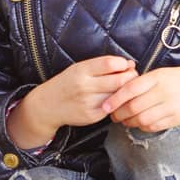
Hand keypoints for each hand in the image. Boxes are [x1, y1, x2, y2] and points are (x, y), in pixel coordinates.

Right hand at [7, 55, 135, 146]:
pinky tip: (114, 100)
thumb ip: (102, 65)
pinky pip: (112, 108)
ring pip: (118, 96)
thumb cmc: (67, 83)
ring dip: (126, 92)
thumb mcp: (79, 68)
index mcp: (81, 70)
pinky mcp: (92, 116)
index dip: (124, 63)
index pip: (110, 63)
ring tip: (124, 88)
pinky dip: (117, 103)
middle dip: (130, 78)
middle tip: (132, 77)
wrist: (48, 106)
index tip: (126, 65)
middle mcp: (85, 86)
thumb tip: (129, 64)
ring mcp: (88, 103)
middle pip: (119, 81)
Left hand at [108, 64, 179, 133]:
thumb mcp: (161, 73)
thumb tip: (119, 93)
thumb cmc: (179, 79)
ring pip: (142, 120)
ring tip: (125, 120)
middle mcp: (163, 92)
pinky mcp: (176, 119)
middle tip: (113, 115)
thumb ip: (142, 82)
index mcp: (157, 77)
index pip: (130, 89)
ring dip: (129, 122)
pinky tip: (140, 123)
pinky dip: (142, 126)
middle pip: (133, 107)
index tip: (105, 106)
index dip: (115, 99)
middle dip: (119, 114)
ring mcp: (170, 107)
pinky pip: (153, 126)